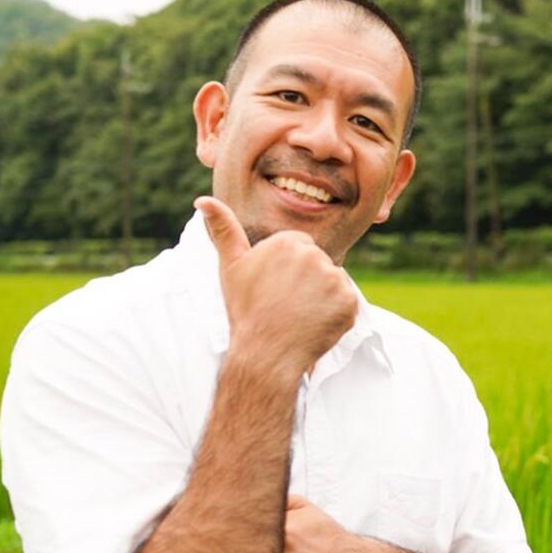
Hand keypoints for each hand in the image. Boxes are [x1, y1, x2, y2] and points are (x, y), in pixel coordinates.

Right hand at [195, 196, 357, 379]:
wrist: (264, 353)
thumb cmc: (245, 310)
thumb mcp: (231, 267)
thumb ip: (223, 229)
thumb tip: (202, 199)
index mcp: (288, 242)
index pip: (300, 247)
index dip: (288, 271)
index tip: (276, 288)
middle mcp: (314, 255)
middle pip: (319, 263)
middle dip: (307, 281)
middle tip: (287, 304)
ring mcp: (334, 279)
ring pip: (334, 282)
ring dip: (323, 297)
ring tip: (300, 314)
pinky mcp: (349, 301)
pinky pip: (348, 303)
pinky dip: (337, 314)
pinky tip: (316, 323)